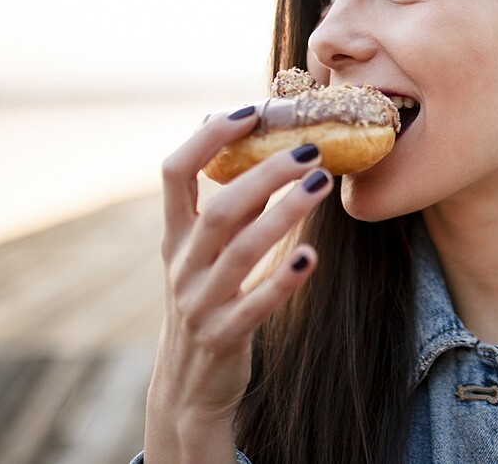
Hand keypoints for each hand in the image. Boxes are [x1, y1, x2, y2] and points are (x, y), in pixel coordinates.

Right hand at [144, 106, 330, 461]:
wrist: (190, 387)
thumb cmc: (208, 300)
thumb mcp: (209, 253)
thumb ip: (231, 206)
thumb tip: (259, 148)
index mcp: (176, 236)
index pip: (175, 173)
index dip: (207, 138)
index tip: (248, 111)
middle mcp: (182, 265)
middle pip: (219, 208)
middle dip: (264, 172)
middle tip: (309, 149)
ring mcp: (200, 303)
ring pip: (241, 251)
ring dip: (285, 213)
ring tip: (322, 184)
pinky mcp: (223, 336)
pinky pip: (254, 305)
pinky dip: (283, 279)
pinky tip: (312, 256)